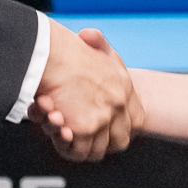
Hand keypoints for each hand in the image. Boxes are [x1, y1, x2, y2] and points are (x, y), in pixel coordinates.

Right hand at [29, 24, 142, 161]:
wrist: (51, 53)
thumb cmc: (65, 47)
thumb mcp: (90, 41)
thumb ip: (96, 42)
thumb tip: (88, 36)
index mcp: (125, 86)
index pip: (136, 120)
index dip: (122, 127)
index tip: (107, 128)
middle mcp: (118, 104)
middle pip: (120, 140)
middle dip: (101, 142)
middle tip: (81, 135)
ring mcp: (103, 118)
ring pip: (96, 150)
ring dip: (78, 145)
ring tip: (61, 130)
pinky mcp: (84, 128)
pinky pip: (77, 151)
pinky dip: (65, 147)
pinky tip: (55, 131)